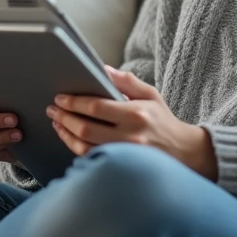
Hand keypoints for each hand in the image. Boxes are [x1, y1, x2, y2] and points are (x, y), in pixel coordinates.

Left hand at [46, 66, 218, 179]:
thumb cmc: (163, 120)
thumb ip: (126, 81)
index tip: (60, 97)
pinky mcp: (121, 167)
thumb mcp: (150, 94)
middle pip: (87, 128)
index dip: (74, 102)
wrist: (184, 152)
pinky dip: (75, 148)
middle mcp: (131, 136)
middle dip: (65, 117)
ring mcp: (125, 155)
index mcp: (136, 113)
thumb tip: (102, 68)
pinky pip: (91, 159)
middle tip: (53, 109)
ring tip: (57, 122)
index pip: (97, 107)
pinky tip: (68, 137)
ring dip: (66, 134)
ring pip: (85, 147)